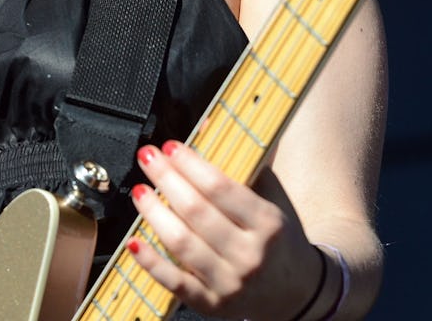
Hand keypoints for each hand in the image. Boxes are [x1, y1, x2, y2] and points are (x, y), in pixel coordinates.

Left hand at [128, 141, 326, 320]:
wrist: (297, 291)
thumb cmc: (279, 238)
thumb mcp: (272, 199)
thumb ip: (244, 166)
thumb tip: (206, 129)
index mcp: (268, 223)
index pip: (220, 188)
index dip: (190, 164)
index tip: (171, 147)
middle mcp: (250, 254)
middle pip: (196, 212)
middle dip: (166, 179)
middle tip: (148, 159)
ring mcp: (230, 283)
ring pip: (182, 245)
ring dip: (154, 214)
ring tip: (140, 191)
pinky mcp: (213, 305)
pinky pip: (175, 283)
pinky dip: (151, 262)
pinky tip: (134, 242)